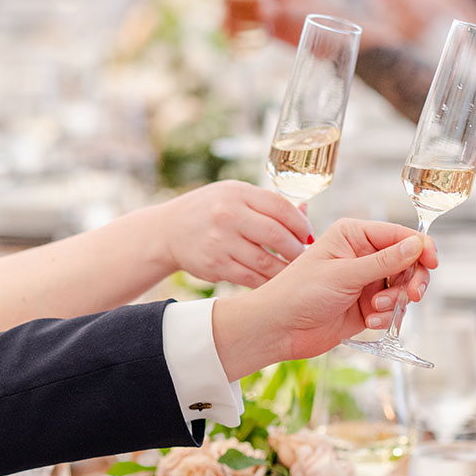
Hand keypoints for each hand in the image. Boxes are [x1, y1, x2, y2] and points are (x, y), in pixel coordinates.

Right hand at [156, 181, 312, 286]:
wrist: (167, 231)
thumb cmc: (210, 209)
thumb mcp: (235, 195)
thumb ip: (268, 203)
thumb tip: (305, 211)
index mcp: (238, 193)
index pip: (282, 208)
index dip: (302, 224)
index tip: (307, 235)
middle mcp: (229, 215)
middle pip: (277, 235)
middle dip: (297, 248)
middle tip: (304, 254)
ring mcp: (220, 242)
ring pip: (266, 261)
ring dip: (286, 268)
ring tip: (294, 269)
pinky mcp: (215, 266)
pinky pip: (250, 278)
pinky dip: (267, 281)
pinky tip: (275, 281)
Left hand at [213, 218, 437, 377]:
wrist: (278, 329)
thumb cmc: (300, 292)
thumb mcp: (345, 274)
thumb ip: (384, 262)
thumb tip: (416, 245)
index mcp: (354, 235)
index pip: (399, 235)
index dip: (420, 247)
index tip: (432, 262)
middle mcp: (363, 255)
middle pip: (408, 262)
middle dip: (411, 279)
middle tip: (413, 295)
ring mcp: (365, 281)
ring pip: (402, 287)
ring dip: (395, 301)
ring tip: (375, 310)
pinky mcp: (366, 305)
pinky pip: (392, 308)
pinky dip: (386, 316)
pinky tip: (368, 320)